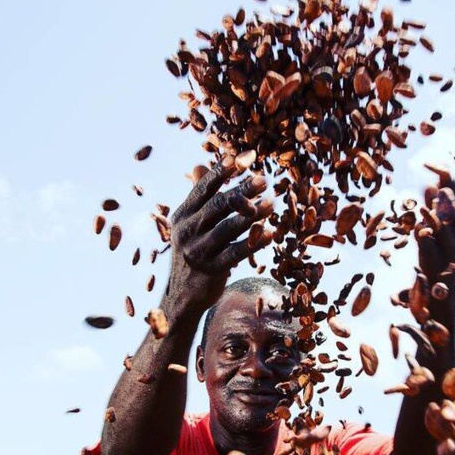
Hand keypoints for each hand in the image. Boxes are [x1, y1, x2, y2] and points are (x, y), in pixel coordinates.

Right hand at [167, 161, 272, 315]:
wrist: (183, 295)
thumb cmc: (193, 252)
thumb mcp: (189, 224)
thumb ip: (198, 197)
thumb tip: (200, 165)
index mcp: (182, 215)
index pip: (202, 189)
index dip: (221, 173)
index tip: (239, 159)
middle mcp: (187, 231)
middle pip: (219, 205)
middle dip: (242, 190)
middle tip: (263, 181)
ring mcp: (199, 250)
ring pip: (230, 227)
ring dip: (254, 214)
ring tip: (272, 203)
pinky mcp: (212, 269)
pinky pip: (237, 252)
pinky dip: (255, 241)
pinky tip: (271, 233)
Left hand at [417, 159, 454, 287]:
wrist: (441, 309)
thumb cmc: (439, 270)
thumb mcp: (438, 238)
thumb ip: (435, 212)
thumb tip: (430, 185)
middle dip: (453, 189)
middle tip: (446, 169)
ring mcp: (449, 256)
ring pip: (446, 230)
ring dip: (441, 211)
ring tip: (435, 192)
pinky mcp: (434, 269)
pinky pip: (429, 251)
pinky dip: (424, 238)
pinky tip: (419, 228)